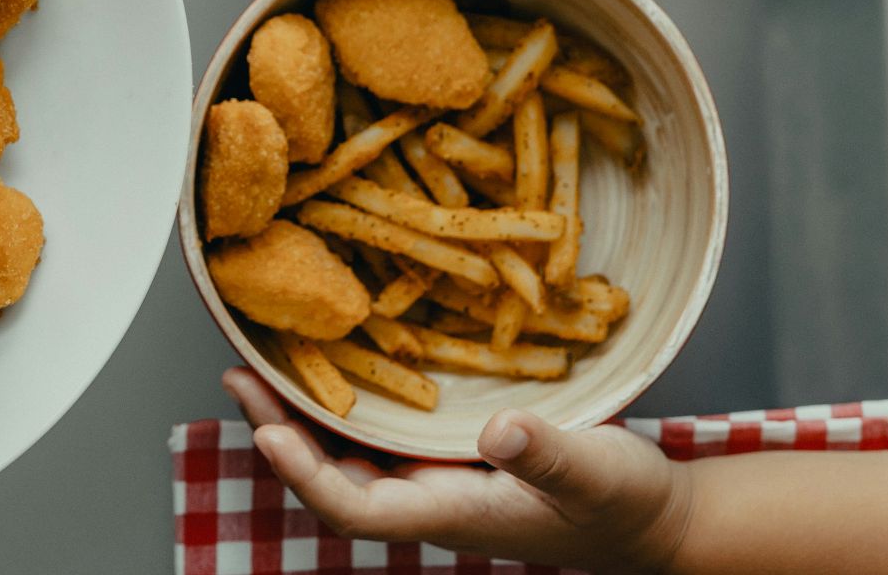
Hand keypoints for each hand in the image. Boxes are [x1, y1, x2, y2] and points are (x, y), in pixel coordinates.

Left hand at [224, 368, 690, 572]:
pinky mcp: (445, 458)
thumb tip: (498, 431)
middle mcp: (429, 499)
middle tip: (237, 379)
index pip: (358, 510)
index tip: (268, 436)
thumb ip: (548, 454)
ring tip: (256, 368)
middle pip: (332, 480)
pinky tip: (324, 370)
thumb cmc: (625, 503)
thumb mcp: (596, 471)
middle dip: (279, 436)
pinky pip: (376, 438)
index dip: (307, 477)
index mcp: (454, 512)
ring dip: (299, 418)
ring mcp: (434, 480)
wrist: (651, 520)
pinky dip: (341, 406)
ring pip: (347, 456)